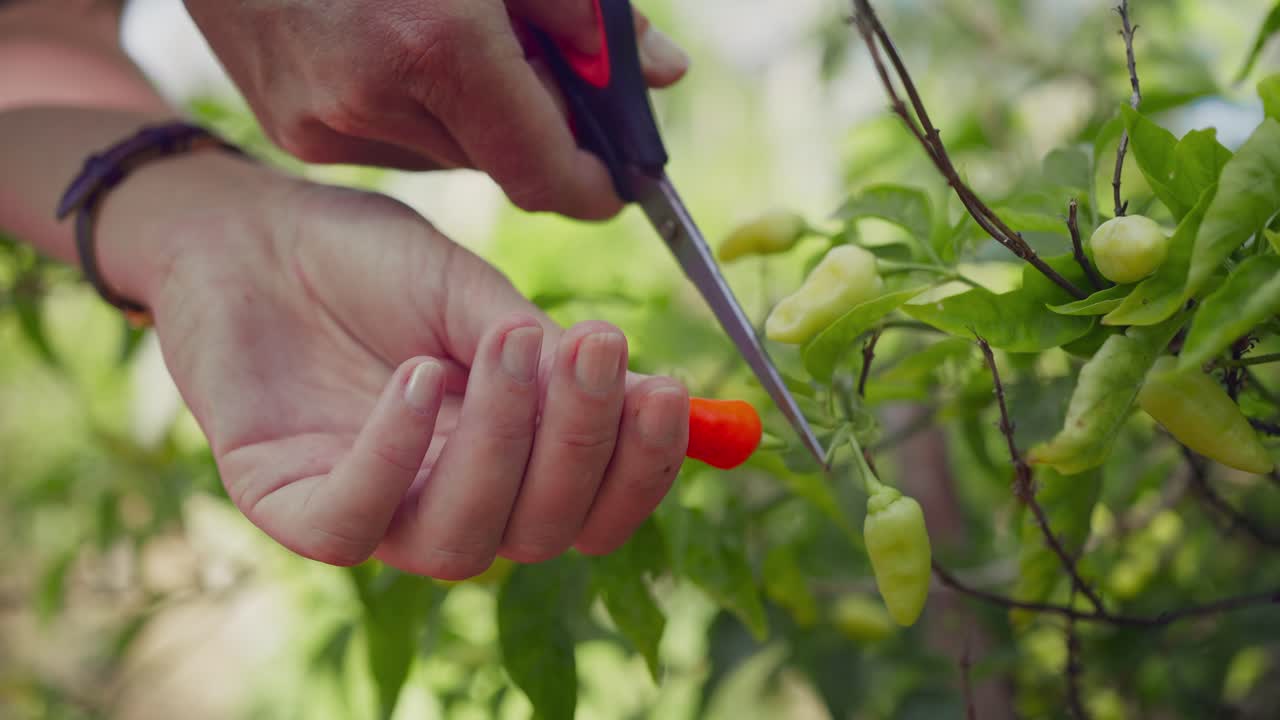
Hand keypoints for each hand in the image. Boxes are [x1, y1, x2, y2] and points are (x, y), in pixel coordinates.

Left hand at [105, 156, 689, 579]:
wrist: (251, 234)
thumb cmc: (369, 264)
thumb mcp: (470, 293)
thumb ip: (540, 350)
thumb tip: (640, 386)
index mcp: (506, 461)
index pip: (591, 508)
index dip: (640, 468)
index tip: (669, 389)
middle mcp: (447, 500)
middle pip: (539, 533)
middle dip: (581, 444)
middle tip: (595, 348)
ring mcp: (371, 510)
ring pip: (459, 544)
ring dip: (502, 449)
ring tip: (508, 346)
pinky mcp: (288, 504)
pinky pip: (352, 523)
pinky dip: (395, 457)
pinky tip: (418, 376)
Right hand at [181, 0, 689, 219]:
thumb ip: (588, 16)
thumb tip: (660, 75)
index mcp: (439, 45)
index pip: (546, 173)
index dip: (595, 187)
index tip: (622, 182)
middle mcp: (377, 98)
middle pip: (500, 162)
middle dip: (534, 126)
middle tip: (541, 66)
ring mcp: (324, 121)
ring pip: (447, 154)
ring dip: (472, 114)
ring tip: (444, 34)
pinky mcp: (292, 130)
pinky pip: (391, 142)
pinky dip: (415, 109)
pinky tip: (392, 46)